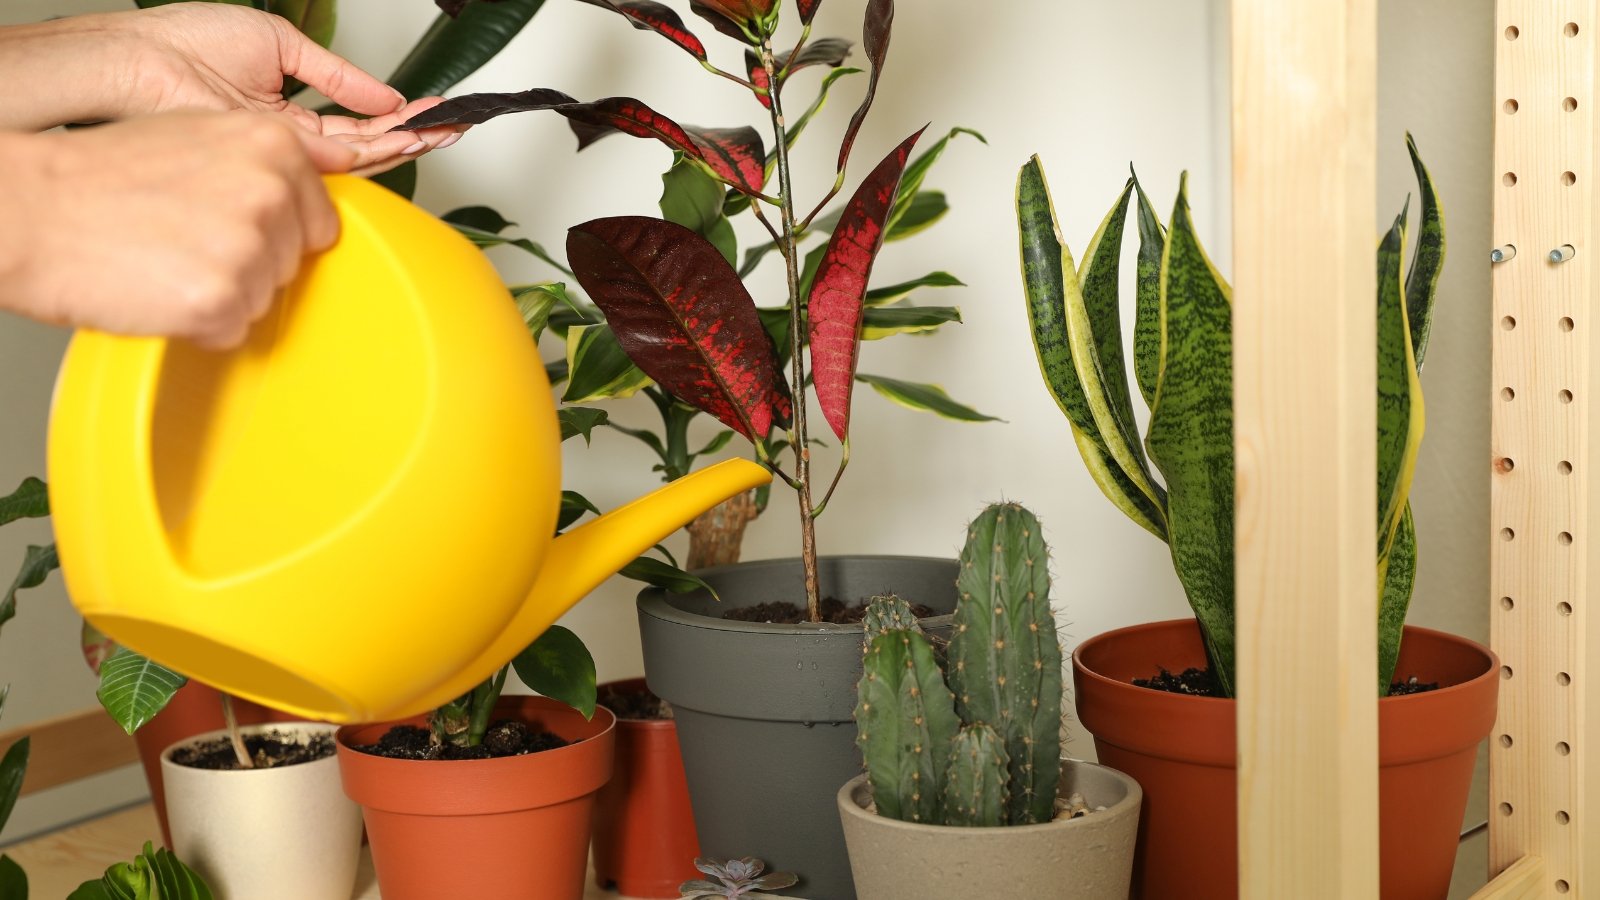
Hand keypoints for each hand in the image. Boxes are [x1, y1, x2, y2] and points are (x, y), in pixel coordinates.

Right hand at [1, 113, 359, 348]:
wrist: (31, 210)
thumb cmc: (100, 177)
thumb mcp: (197, 138)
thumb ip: (263, 163)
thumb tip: (319, 181)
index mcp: (274, 146)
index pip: (318, 222)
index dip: (273, 236)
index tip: (231, 229)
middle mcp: (270, 192)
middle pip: (290, 265)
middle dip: (244, 265)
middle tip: (181, 240)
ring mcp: (248, 247)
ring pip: (263, 300)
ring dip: (220, 294)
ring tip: (164, 260)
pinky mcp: (220, 298)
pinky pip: (231, 331)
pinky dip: (197, 325)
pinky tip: (157, 289)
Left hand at [113, 3, 463, 174]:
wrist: (144, 60)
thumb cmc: (186, 44)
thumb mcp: (281, 44)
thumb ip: (338, 75)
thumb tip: (384, 96)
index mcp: (287, 112)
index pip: (355, 124)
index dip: (396, 118)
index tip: (431, 110)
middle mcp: (289, 141)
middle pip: (367, 147)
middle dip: (416, 136)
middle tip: (455, 126)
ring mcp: (285, 155)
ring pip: (361, 159)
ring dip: (408, 143)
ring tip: (444, 130)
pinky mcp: (277, 162)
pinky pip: (340, 160)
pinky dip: (381, 148)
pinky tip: (408, 136)